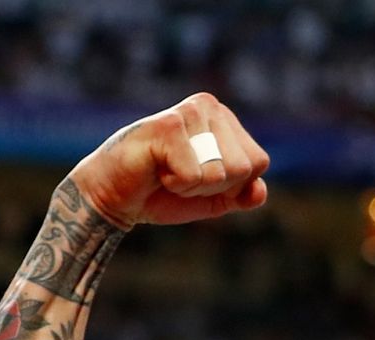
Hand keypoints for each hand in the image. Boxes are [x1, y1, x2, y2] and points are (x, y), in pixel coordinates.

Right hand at [67, 93, 269, 229]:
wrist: (114, 197)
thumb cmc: (162, 192)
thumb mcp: (213, 198)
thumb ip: (243, 194)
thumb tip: (260, 190)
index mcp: (224, 119)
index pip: (258, 163)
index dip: (233, 185)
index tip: (200, 178)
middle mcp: (210, 106)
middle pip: (245, 167)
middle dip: (214, 187)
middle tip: (180, 176)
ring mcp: (189, 112)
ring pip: (222, 173)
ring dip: (193, 186)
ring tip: (167, 172)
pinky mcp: (169, 125)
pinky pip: (196, 175)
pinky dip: (177, 184)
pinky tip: (156, 169)